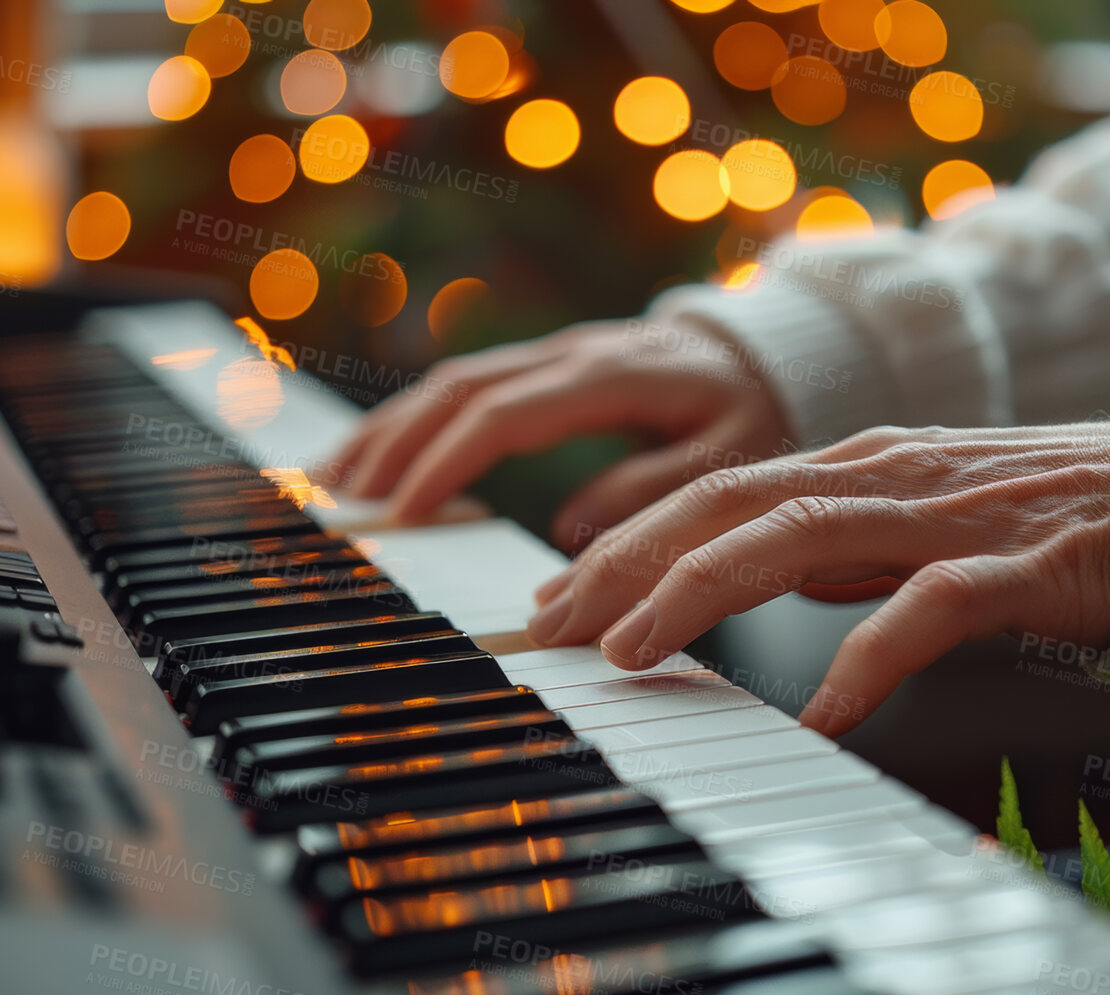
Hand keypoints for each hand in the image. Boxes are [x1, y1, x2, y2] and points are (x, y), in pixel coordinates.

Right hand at [326, 318, 792, 550]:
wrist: (771, 348)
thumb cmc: (755, 407)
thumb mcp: (728, 455)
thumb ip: (653, 488)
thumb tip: (571, 531)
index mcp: (611, 375)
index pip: (505, 414)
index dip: (448, 461)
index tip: (406, 513)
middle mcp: (572, 353)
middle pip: (461, 389)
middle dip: (395, 443)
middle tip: (344, 500)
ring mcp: (557, 353)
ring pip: (455, 380)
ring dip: (393, 427)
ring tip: (338, 477)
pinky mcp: (551, 364)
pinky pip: (472, 384)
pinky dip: (419, 418)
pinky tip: (386, 453)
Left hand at [524, 423, 1109, 735]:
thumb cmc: (1050, 523)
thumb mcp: (917, 524)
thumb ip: (840, 544)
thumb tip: (760, 571)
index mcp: (858, 467)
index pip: (714, 494)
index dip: (626, 541)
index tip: (558, 600)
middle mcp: (887, 475)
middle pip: (729, 504)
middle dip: (628, 562)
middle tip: (555, 628)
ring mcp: (952, 513)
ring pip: (800, 534)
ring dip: (704, 590)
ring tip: (636, 651)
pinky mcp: (1025, 563)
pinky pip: (933, 607)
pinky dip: (870, 656)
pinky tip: (824, 713)